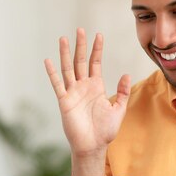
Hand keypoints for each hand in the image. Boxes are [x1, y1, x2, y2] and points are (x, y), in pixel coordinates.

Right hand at [44, 28, 130, 175]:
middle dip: (81, 46)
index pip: (95, 63)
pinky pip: (57, 85)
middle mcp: (83, 87)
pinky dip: (52, 73)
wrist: (93, 146)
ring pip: (68, 69)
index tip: (99, 35)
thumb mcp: (119, 109)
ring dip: (65, 54)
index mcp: (96, 87)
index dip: (97, 49)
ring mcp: (73, 93)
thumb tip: (127, 74)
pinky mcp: (64, 101)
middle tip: (80, 29)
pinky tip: (48, 61)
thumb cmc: (105, 131)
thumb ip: (123, 92)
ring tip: (63, 38)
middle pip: (81, 61)